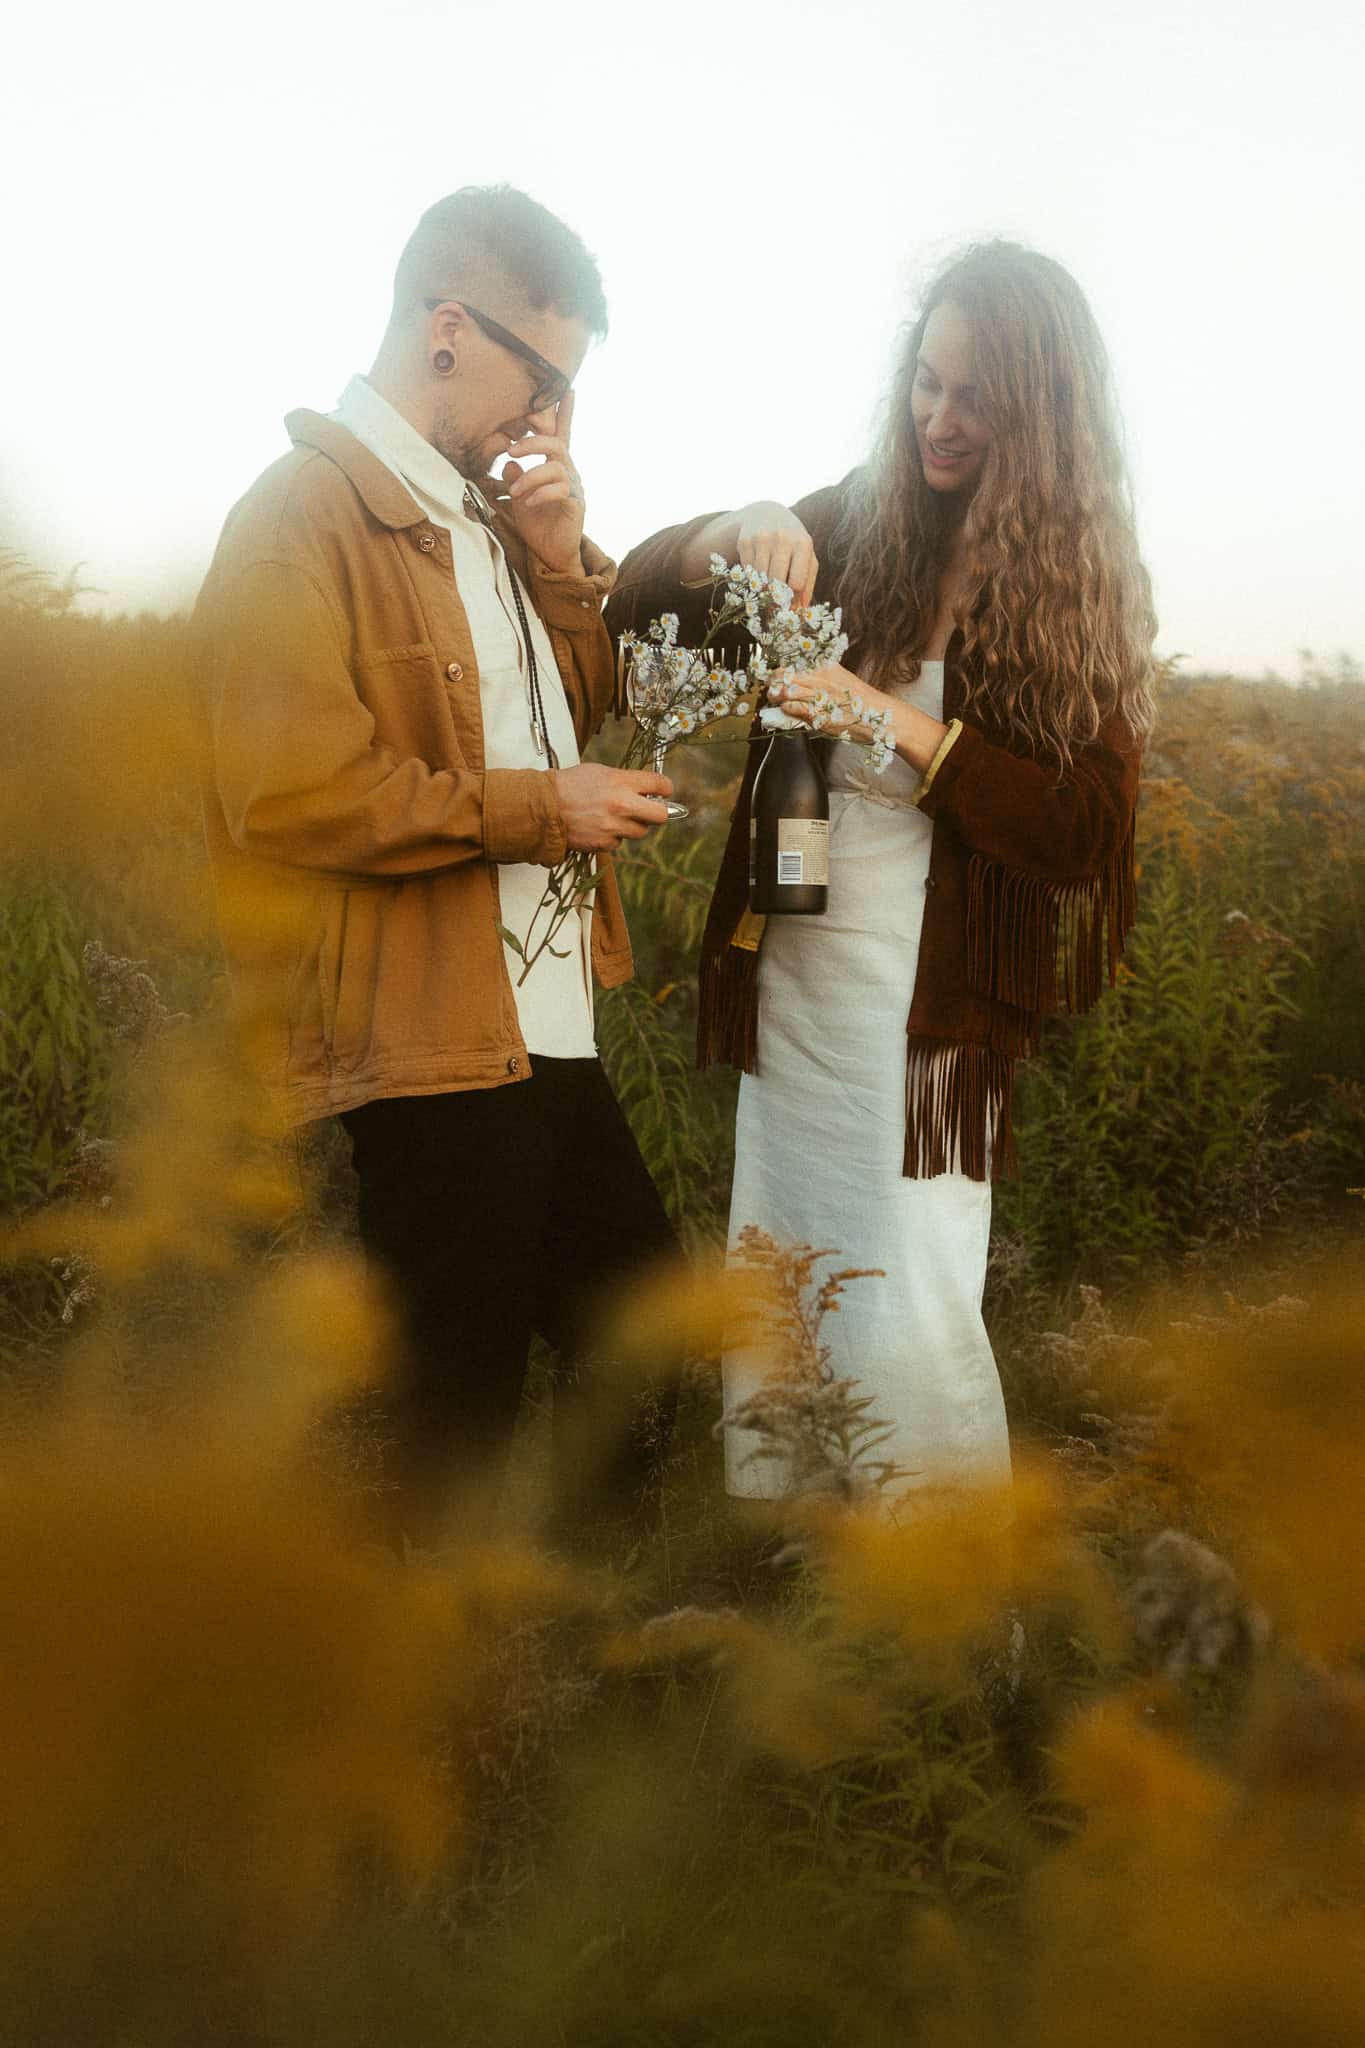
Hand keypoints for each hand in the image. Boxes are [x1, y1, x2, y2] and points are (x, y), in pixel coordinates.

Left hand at [500, 391, 584, 572]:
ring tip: (516, 492)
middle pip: (556, 443)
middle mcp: (568, 472)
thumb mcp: (519, 497)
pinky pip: (560, 490)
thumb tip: (510, 462)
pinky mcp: (576, 504)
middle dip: (533, 441)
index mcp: (555, 466)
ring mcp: (574, 488)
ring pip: (556, 467)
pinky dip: (541, 494)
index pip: (561, 434)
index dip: (565, 412)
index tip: (569, 390)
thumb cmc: (537, 523)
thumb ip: (515, 478)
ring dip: (531, 477)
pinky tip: (529, 503)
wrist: (551, 553)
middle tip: (511, 447)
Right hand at [551, 762, 673, 851]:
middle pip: (661, 816)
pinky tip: (598, 826)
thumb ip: (626, 780)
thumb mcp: (600, 772)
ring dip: (632, 825)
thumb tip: (646, 788)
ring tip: (614, 817)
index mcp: (622, 782)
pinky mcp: (604, 843)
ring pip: (641, 831)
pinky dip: (613, 836)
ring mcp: (614, 827)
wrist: (545, 807)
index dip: (665, 788)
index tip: (663, 791)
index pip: (661, 785)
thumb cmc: (569, 786)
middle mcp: (622, 805)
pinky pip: (619, 842)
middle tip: (649, 809)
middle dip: (658, 812)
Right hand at [734, 502, 818, 606]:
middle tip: (776, 603)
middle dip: (776, 597)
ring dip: (764, 587)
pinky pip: (748, 571)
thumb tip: (800, 611)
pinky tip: (758, 568)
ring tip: (768, 584)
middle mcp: (782, 538)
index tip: (789, 602)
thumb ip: (808, 584)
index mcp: (803, 543)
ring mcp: (761, 539)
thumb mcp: (806, 557)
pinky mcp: (745, 542)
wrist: (767, 514)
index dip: (793, 597)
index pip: (797, 582)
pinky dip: (753, 576)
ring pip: (760, 578)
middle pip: (776, 582)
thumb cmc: (793, 542)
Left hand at [767, 664, 946, 771]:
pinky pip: (793, 708)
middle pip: (782, 674)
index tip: (775, 678)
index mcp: (825, 666)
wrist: (882, 716)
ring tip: (777, 702)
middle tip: (773, 692)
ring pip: (783, 690)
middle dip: (773, 683)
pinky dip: (785, 709)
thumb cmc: (862, 703)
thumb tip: (801, 685)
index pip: (792, 662)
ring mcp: (818, 695)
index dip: (779, 671)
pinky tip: (786, 711)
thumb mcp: (842, 682)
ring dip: (776, 697)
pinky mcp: (819, 713)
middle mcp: (819, 677)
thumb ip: (822, 681)